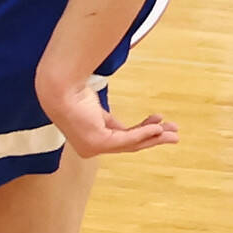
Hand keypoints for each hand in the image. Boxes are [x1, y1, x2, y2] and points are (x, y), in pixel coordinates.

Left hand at [36, 72, 177, 160]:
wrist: (57, 85)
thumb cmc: (69, 89)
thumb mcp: (92, 104)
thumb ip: (106, 116)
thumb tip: (117, 115)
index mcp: (90, 137)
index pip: (120, 139)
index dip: (142, 131)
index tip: (158, 122)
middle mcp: (91, 147)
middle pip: (129, 144)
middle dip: (154, 138)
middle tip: (174, 134)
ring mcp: (93, 147)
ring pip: (131, 144)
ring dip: (154, 137)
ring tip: (173, 132)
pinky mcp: (96, 143)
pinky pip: (126, 139)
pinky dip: (143, 133)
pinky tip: (158, 128)